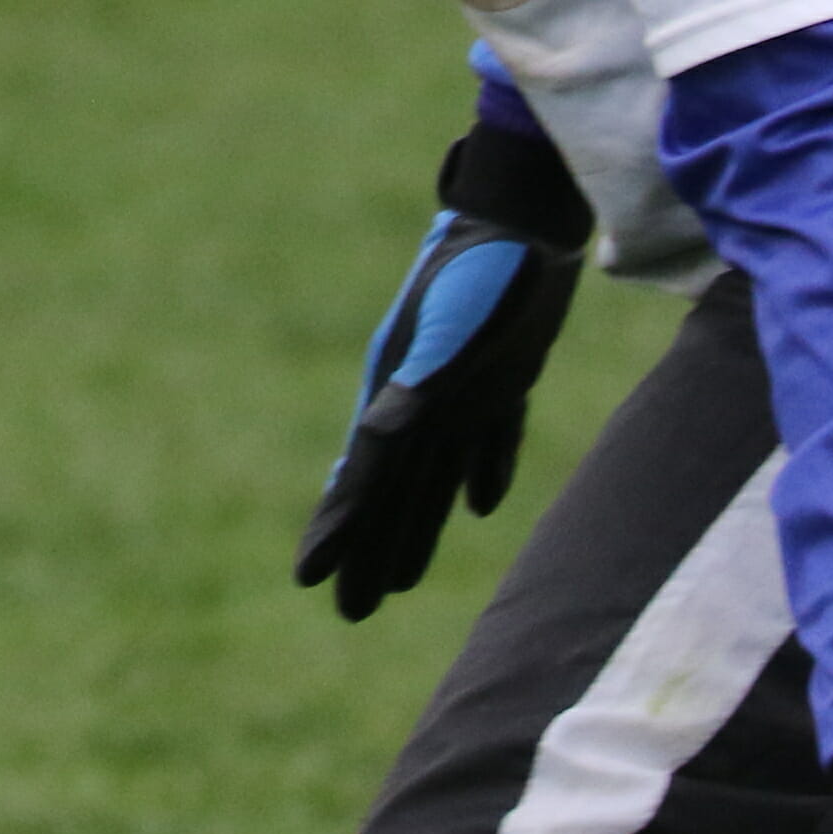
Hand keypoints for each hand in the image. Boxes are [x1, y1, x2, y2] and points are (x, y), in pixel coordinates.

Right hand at [299, 201, 579, 618]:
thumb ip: (417, 381)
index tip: (310, 580)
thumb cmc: (482, 275)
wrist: (521, 222)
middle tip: (351, 611)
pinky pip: (486, 441)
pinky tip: (482, 504)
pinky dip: (482, 475)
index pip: (361, 480)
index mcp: (396, 396)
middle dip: (370, 550)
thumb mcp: (446, 331)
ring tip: (403, 580)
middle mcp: (419, 402)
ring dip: (416, 527)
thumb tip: (381, 433)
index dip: (336, 530)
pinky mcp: (501, 377)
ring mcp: (459, 391)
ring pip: (432, 478)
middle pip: (390, 493)